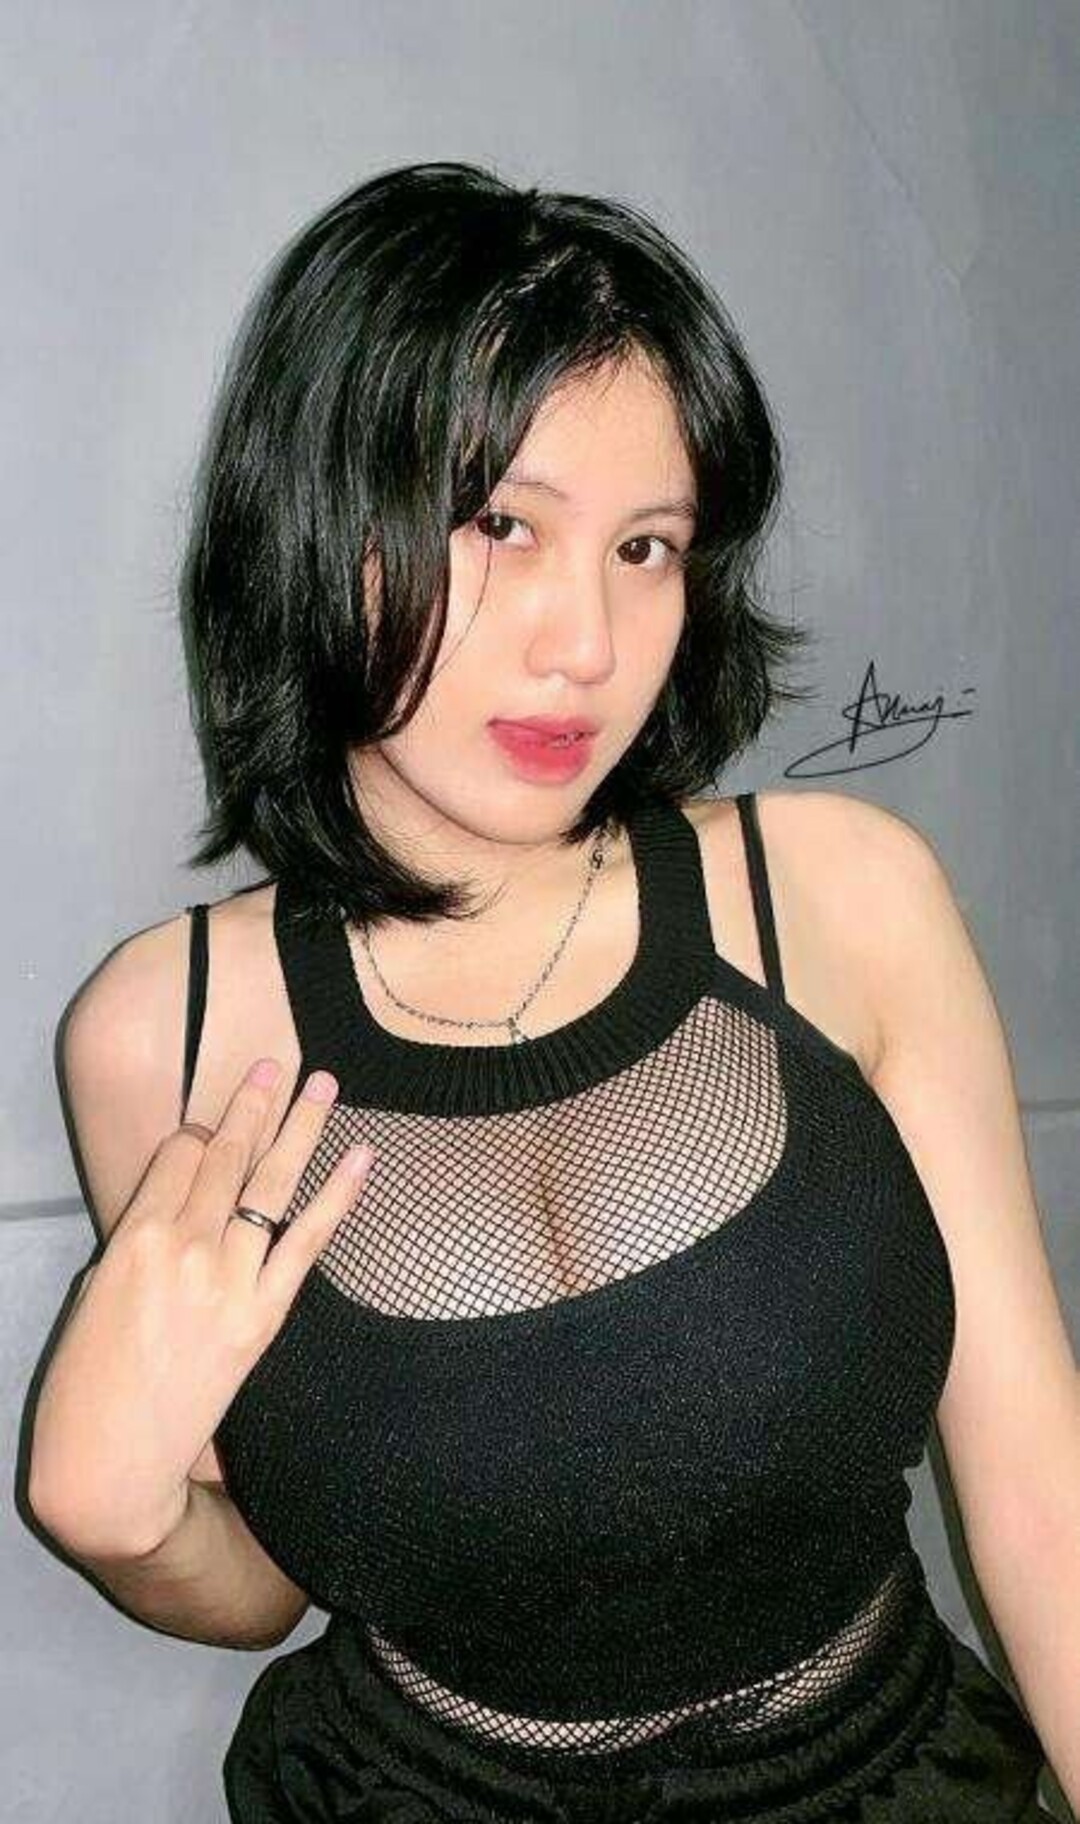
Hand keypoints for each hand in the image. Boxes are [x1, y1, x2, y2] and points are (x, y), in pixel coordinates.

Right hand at [31, 1058, 373, 1559]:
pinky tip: (361, 1158)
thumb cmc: (85, 1388)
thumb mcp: (95, 1296)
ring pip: (270, 1183)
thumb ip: (138, 1245)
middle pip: (226, 1155)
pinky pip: (308, 1242)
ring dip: (300, 1126)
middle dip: (253, 1104)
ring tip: (322, 1082)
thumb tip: (177, 1211)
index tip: (219, 1120)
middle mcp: (184, 1246)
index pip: (179, 1156)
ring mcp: (228, 1279)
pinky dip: (339, 1196)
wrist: (109, 1467)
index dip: (200, 1133)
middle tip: (276, 1063)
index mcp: (133, 1236)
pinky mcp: (263, 1316)